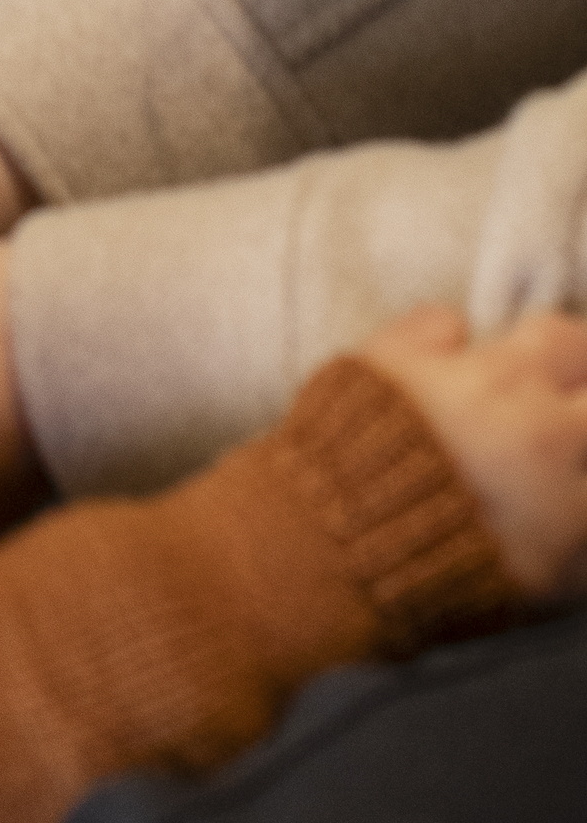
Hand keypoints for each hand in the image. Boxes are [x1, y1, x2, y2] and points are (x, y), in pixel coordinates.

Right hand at [358, 306, 586, 603]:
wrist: (340, 551)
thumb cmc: (350, 449)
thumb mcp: (373, 361)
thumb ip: (425, 330)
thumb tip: (461, 325)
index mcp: (505, 380)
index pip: (570, 341)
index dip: (560, 347)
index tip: (549, 358)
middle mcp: (548, 442)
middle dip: (581, 406)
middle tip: (556, 416)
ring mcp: (566, 514)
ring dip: (577, 472)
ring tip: (544, 474)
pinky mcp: (564, 578)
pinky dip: (574, 531)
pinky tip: (544, 527)